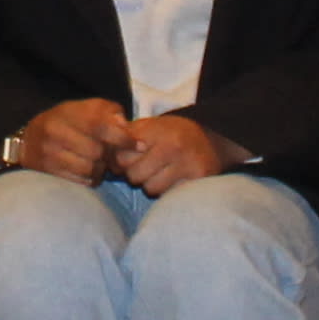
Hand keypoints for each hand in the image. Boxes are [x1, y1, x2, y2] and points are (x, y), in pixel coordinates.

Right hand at [7, 96, 131, 182]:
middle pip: (97, 151)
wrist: (30, 139)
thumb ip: (109, 112)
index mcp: (68, 113)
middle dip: (109, 155)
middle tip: (110, 154)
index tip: (139, 146)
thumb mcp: (87, 108)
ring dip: (100, 169)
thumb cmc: (68, 121)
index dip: (123, 137)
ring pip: (89, 169)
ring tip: (97, 162)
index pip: (100, 126)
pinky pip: (80, 181)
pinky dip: (90, 178)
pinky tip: (87, 170)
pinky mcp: (48, 172)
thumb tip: (125, 126)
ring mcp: (49, 154)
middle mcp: (55, 132)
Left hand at [113, 113, 242, 193]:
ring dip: (150, 184)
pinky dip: (165, 190)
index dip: (121, 161)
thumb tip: (105, 147)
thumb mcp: (152, 125)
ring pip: (150, 187)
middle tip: (144, 168)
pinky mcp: (197, 178)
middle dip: (134, 174)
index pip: (123, 155)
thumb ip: (128, 134)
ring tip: (159, 174)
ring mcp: (187, 163)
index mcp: (157, 130)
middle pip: (134, 174)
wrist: (212, 139)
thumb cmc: (174, 133)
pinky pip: (168, 194)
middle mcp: (172, 145)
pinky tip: (171, 179)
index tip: (128, 159)